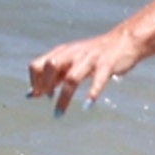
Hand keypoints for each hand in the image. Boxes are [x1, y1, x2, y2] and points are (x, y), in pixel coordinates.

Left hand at [27, 28, 143, 114]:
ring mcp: (90, 59)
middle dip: (45, 85)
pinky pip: (98, 79)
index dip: (34, 81)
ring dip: (63, 98)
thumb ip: (52, 77)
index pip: (38, 65)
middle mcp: (73, 54)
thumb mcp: (70, 63)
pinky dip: (92, 92)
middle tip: (48, 100)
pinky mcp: (106, 64)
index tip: (38, 96)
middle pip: (51, 66)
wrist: (123, 40)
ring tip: (58, 114)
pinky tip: (88, 106)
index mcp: (62, 53)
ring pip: (72, 77)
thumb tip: (31, 94)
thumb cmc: (93, 56)